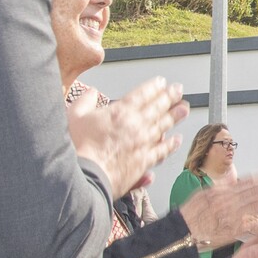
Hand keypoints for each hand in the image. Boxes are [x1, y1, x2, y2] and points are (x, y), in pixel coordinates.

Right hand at [67, 78, 186, 198]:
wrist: (85, 175)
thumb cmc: (78, 148)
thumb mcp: (74, 116)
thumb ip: (84, 101)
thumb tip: (91, 92)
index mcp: (120, 112)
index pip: (142, 94)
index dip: (153, 87)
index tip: (162, 82)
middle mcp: (135, 125)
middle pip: (158, 107)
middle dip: (170, 97)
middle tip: (178, 90)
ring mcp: (143, 143)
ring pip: (164, 126)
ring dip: (175, 116)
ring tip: (184, 109)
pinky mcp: (145, 161)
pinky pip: (162, 150)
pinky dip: (171, 144)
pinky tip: (176, 140)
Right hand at [177, 171, 257, 248]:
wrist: (178, 235)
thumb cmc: (188, 217)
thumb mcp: (201, 195)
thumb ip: (219, 188)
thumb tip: (230, 180)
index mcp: (220, 191)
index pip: (247, 181)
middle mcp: (226, 200)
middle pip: (256, 191)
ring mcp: (229, 215)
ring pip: (257, 205)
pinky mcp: (231, 231)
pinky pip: (252, 224)